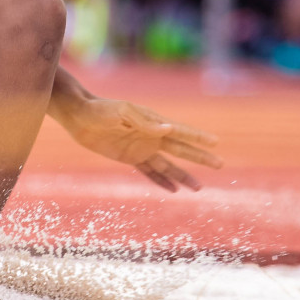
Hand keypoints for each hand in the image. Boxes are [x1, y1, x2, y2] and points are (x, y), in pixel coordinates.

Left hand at [61, 98, 221, 191]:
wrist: (80, 116)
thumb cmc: (100, 110)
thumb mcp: (122, 113)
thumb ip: (144, 122)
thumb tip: (169, 129)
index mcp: (153, 122)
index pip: (181, 132)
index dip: (198, 138)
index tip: (216, 142)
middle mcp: (151, 136)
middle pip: (181, 150)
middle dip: (200, 158)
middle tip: (220, 164)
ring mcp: (141, 148)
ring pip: (168, 166)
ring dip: (183, 176)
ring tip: (199, 187)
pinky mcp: (129, 157)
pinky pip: (149, 172)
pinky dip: (161, 181)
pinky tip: (173, 190)